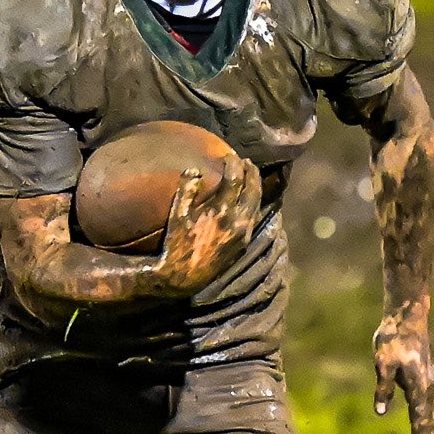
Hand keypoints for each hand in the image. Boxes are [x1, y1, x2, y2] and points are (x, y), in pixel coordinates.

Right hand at [148, 154, 262, 296]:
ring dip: (255, 187)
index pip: (235, 179)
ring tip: (250, 176)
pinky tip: (249, 199)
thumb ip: (186, 190)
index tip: (229, 156)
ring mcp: (243, 233)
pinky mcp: (243, 243)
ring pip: (256, 204)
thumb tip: (194, 170)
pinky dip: (254, 203)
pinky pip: (254, 217)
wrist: (184, 277)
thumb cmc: (176, 245)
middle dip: (251, 173)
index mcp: (221, 211)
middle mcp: (238, 221)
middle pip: (253, 190)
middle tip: (246, 162)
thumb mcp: (176, 216)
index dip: (233, 164)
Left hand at [374, 302, 433, 433]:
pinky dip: (429, 415)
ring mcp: (427, 380)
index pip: (418, 420)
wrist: (407, 315)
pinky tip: (428, 420)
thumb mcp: (382, 362)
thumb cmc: (393, 338)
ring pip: (430, 410)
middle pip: (428, 418)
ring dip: (432, 429)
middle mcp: (427, 385)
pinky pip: (427, 401)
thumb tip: (380, 413)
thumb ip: (383, 386)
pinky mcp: (424, 375)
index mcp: (417, 385)